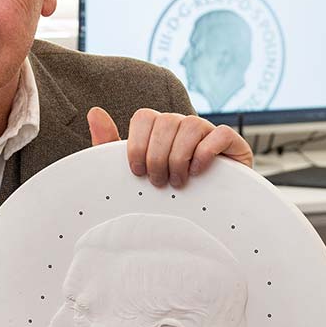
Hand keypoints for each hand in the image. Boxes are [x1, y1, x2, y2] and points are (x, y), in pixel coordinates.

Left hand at [88, 107, 252, 188]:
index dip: (137, 144)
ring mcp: (208, 131)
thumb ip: (110, 144)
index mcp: (159, 129)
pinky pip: (220, 134)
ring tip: (178, 181)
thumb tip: (94, 112)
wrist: (207, 214)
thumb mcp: (135, 170)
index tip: (137, 172)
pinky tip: (198, 172)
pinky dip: (206, 153)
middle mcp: (183, 125)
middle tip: (159, 182)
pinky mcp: (232, 143)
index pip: (144, 117)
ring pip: (190, 125)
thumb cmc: (167, 191)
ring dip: (180, 157)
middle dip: (158, 156)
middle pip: (166, 122)